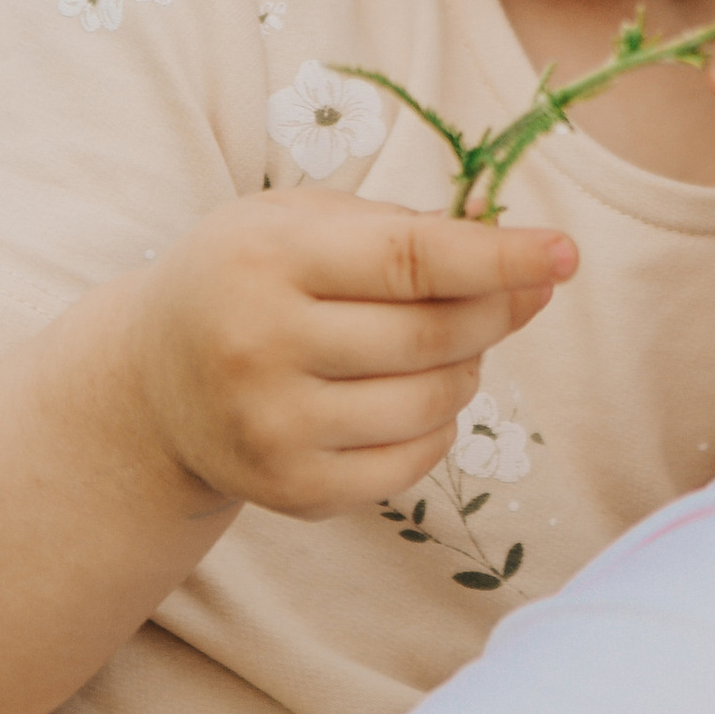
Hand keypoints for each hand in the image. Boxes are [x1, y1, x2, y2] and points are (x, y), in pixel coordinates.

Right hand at [124, 189, 573, 518]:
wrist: (151, 382)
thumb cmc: (247, 279)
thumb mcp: (298, 223)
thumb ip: (401, 228)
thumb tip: (520, 258)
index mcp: (268, 258)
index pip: (409, 260)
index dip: (497, 259)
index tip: (564, 253)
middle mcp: (261, 344)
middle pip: (433, 336)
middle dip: (497, 312)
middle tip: (519, 292)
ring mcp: (274, 427)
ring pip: (432, 403)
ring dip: (467, 371)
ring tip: (443, 347)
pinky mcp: (292, 490)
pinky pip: (412, 462)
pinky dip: (437, 427)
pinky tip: (410, 398)